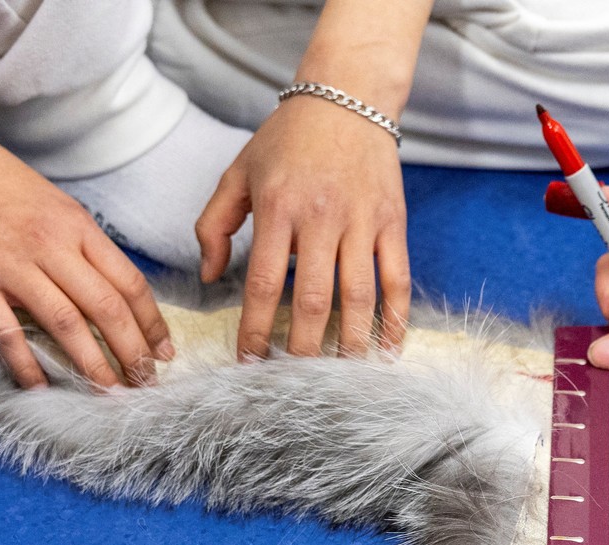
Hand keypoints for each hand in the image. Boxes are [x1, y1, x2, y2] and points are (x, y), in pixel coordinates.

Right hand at [0, 136, 173, 389]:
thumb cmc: (0, 186)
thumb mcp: (56, 206)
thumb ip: (83, 247)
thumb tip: (113, 293)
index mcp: (78, 227)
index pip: (129, 282)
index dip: (151, 323)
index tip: (163, 352)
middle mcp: (52, 247)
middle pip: (107, 309)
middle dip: (132, 353)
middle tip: (144, 384)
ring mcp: (13, 266)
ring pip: (66, 325)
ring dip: (93, 366)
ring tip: (110, 394)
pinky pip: (8, 333)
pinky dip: (27, 365)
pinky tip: (42, 388)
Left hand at [197, 97, 410, 359]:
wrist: (348, 97)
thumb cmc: (287, 139)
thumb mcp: (239, 173)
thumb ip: (214, 224)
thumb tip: (211, 278)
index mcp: (279, 209)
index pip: (266, 283)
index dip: (257, 329)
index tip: (250, 362)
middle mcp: (323, 218)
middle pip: (315, 300)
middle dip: (304, 349)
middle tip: (295, 384)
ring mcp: (363, 222)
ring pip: (359, 297)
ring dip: (350, 343)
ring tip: (340, 379)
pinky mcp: (393, 223)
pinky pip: (397, 280)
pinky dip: (395, 319)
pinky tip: (387, 350)